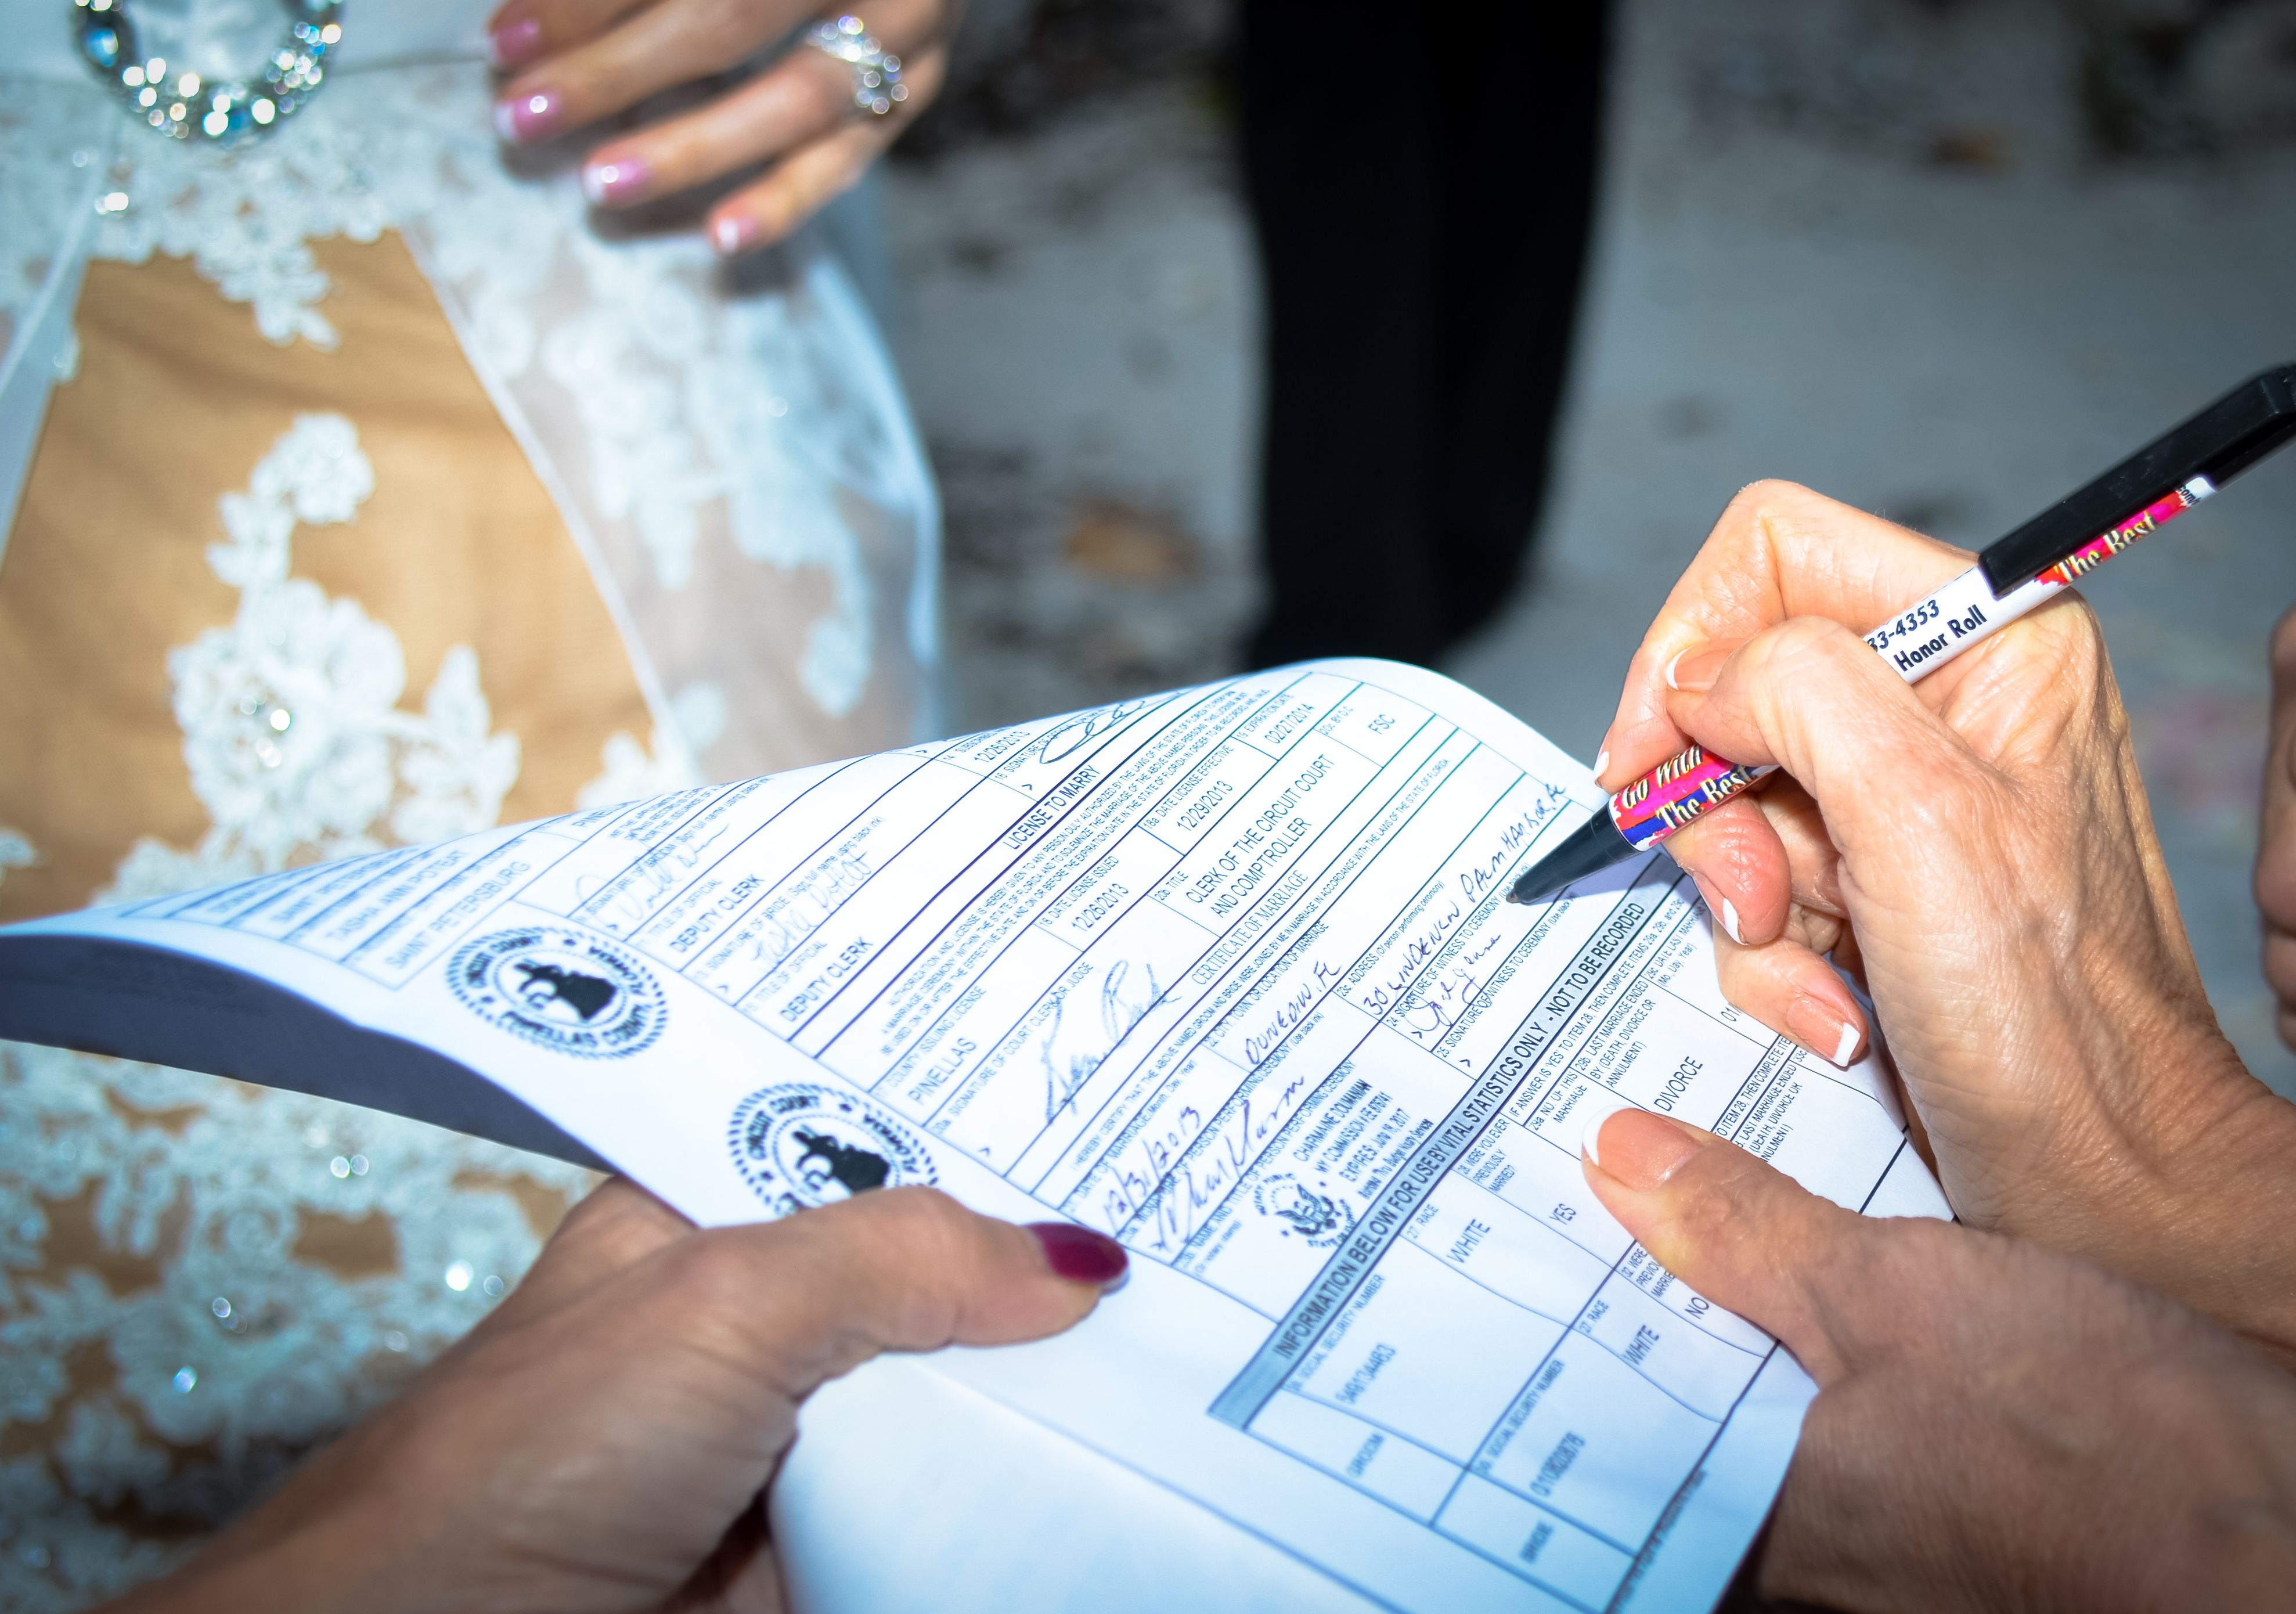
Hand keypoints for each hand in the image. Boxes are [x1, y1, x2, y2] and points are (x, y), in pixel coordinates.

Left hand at [103, 1180, 1124, 1612]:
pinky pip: (955, 1501)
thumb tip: (1077, 1262)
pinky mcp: (831, 1541)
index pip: (873, 1135)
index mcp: (712, 1211)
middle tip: (1191, 1202)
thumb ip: (899, 1259)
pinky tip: (1126, 1443)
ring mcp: (799, 1435)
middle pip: (935, 1264)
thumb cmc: (525, 1457)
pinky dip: (1026, 1486)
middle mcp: (761, 1314)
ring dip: (1051, 1377)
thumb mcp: (720, 1303)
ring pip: (959, 1388)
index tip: (1112, 1086)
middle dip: (1040, 1253)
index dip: (980, 1117)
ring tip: (1197, 1321)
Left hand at [486, 0, 953, 254]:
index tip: (505, 41)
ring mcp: (907, 31)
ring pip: (796, 100)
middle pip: (732, 19)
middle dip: (617, 72)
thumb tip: (530, 28)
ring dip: (690, 147)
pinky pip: (847, 158)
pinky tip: (719, 237)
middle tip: (524, 117)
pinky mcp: (917, 88)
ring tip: (603, 185)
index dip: (588, 5)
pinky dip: (780, 201)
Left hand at [1583, 1106, 2295, 1612]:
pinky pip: (1820, 1423)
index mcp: (1757, 1534)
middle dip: (1631, 1316)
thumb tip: (1618, 1160)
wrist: (2273, 1516)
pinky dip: (1788, 1346)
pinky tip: (1783, 1267)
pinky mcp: (1934, 1513)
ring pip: (1745, 1415)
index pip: (1603, 1438)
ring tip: (1666, 1210)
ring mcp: (1870, 1548)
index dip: (1556, 1343)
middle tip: (1593, 1204)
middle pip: (1666, 1422)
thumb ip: (1744, 1233)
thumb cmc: (2099, 1434)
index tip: (1519, 1253)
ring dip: (1712, 1322)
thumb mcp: (1893, 1295)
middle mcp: (1799, 1563)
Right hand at [1593, 480, 2295, 1354]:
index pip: (1775, 551)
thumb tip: (1697, 681)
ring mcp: (1900, 791)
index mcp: (1988, 633)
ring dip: (1744, 900)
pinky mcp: (1869, 876)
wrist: (2096, 1182)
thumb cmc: (2052, 1020)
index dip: (1691, 645)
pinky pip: (1752, 879)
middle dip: (1719, 804)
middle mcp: (1942, 696)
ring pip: (1728, 791)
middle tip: (1753, 894)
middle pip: (1733, 681)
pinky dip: (1768, 955)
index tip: (1652, 756)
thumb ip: (1801, 692)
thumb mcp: (1919, 815)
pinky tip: (1836, 1003)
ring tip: (1821, 970)